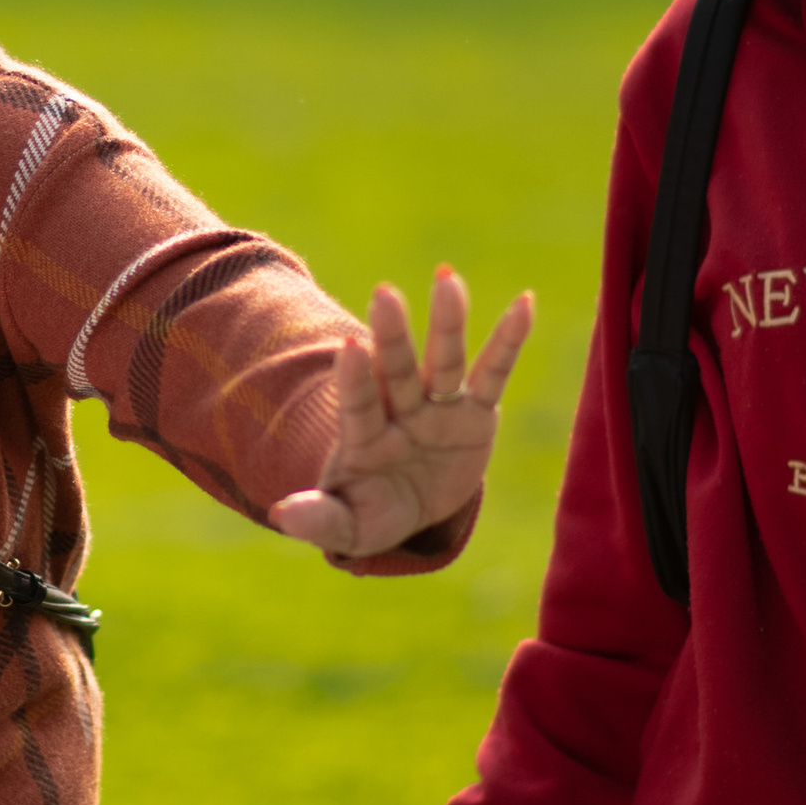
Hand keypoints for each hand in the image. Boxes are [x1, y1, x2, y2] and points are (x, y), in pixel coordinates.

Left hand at [267, 266, 531, 559]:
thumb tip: (280, 515)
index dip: (355, 380)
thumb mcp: (348, 526)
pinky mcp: (475, 412)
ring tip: (446, 277)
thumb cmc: (371, 513)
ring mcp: (437, 408)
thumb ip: (319, 519)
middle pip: (396, 371)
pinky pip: (494, 373)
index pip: (358, 405)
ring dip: (446, 322)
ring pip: (443, 361)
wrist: (409, 505)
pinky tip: (524, 303)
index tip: (350, 347)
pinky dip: (509, 340)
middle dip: (393, 336)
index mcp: (364, 439)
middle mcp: (399, 412)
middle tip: (384, 294)